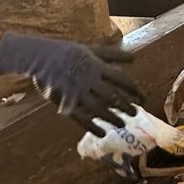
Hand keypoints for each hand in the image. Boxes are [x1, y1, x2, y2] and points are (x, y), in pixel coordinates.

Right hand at [0, 32, 142, 135]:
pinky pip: (81, 117)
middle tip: (136, 114)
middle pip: (112, 95)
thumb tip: (134, 58)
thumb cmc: (68, 52)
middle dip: (126, 106)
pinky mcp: (65, 102)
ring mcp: (77, 91)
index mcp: (97, 66)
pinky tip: (101, 133)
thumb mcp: (91, 50)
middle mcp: (89, 80)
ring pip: (99, 108)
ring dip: (112, 118)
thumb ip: (113, 55)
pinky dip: (92, 126)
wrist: (40, 57)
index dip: (134, 89)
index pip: (121, 79)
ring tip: (122, 124)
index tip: (144, 97)